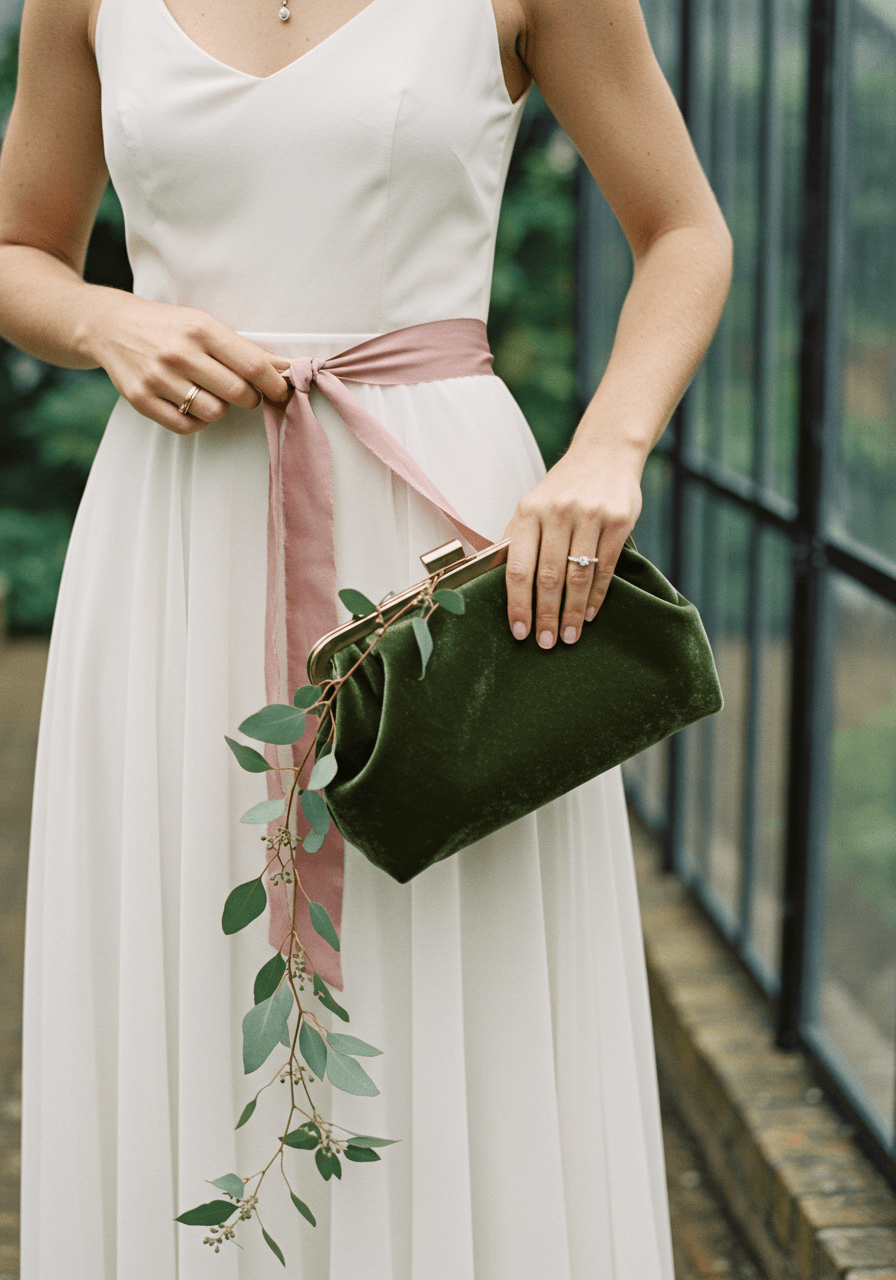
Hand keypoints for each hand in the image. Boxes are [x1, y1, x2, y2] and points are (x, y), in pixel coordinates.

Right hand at [81, 290, 290, 433]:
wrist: (110, 326)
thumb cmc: (167, 327)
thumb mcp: (204, 325)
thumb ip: (243, 349)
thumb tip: (285, 368)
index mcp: (201, 329)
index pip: (254, 366)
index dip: (275, 385)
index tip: (281, 392)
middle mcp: (179, 352)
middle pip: (239, 393)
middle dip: (251, 398)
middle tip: (246, 394)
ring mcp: (158, 377)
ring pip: (215, 413)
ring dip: (220, 408)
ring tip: (210, 393)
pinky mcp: (141, 399)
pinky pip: (187, 426)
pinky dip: (196, 421)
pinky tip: (191, 404)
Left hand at [501, 441, 642, 646]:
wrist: (605, 453)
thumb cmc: (563, 488)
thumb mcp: (532, 505)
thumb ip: (518, 540)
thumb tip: (498, 584)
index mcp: (529, 512)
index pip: (518, 567)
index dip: (518, 604)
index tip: (520, 631)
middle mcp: (558, 512)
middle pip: (549, 577)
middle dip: (546, 615)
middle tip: (546, 643)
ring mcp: (590, 515)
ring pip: (578, 576)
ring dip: (571, 612)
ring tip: (568, 636)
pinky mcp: (618, 521)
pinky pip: (606, 568)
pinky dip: (596, 596)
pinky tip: (588, 614)